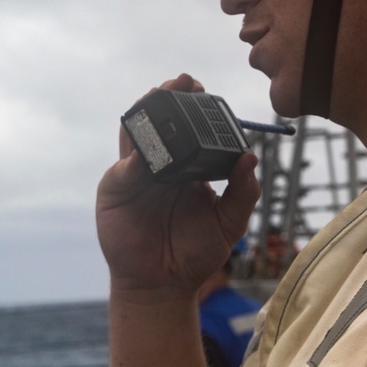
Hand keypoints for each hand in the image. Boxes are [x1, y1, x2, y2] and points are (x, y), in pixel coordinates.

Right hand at [96, 74, 259, 296]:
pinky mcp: (115, 192)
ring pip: (136, 135)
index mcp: (188, 167)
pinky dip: (131, 161)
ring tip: (158, 95)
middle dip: (169, 99)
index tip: (206, 90)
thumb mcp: (230, 222)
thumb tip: (251, 156)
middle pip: (161, 123)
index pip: (189, 129)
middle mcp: (161, 165)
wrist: (165, 284)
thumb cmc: (197, 253)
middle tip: (184, 81)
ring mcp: (135, 176)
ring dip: (145, 113)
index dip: (195, 108)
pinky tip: (143, 158)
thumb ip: (244, 192)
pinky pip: (121, 171)